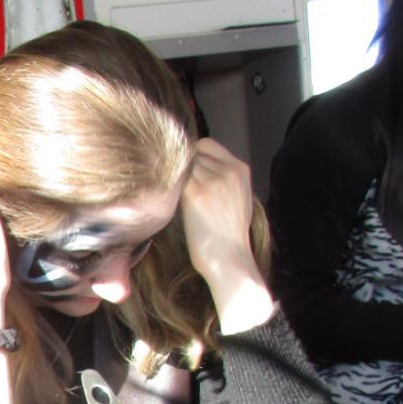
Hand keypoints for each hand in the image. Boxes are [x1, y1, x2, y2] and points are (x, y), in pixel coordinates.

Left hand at [181, 138, 273, 332]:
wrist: (229, 259)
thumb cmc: (228, 235)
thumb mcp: (236, 199)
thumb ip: (221, 179)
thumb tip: (194, 168)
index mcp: (240, 169)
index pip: (206, 145)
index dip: (191, 157)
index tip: (181, 173)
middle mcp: (228, 170)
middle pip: (191, 153)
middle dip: (179, 168)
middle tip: (171, 186)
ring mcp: (213, 180)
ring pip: (180, 166)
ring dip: (171, 178)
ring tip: (169, 198)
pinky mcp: (196, 193)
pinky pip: (173, 180)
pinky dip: (165, 188)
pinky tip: (163, 202)